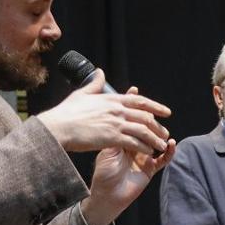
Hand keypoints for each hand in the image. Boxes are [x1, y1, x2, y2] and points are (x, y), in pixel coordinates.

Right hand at [37, 70, 172, 157]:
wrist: (58, 127)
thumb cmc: (66, 112)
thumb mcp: (82, 93)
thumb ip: (94, 84)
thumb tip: (99, 72)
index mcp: (111, 99)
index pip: (139, 100)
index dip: (155, 106)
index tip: (166, 112)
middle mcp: (117, 110)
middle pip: (145, 116)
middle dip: (158, 125)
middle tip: (166, 132)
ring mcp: (115, 123)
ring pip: (143, 130)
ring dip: (154, 138)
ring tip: (161, 145)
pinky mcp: (112, 137)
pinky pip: (134, 142)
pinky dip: (144, 147)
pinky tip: (149, 152)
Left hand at [79, 87, 177, 224]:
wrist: (106, 195)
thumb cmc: (103, 173)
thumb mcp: (106, 149)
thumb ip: (114, 133)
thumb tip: (119, 115)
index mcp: (122, 139)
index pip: (130, 119)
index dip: (132, 106)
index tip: (135, 91)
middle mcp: (134, 146)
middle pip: (146, 129)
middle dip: (151, 120)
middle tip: (156, 113)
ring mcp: (144, 156)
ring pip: (157, 142)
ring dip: (162, 135)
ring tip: (164, 131)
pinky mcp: (151, 169)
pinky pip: (163, 159)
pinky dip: (169, 152)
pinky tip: (171, 144)